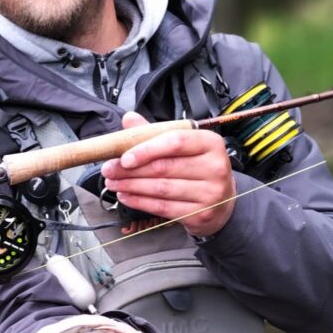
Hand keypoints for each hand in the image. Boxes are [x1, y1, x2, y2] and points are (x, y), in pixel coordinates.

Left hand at [100, 111, 235, 237]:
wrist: (222, 202)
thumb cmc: (198, 168)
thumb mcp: (183, 146)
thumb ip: (155, 133)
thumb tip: (129, 119)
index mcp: (210, 143)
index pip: (175, 142)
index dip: (146, 149)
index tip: (124, 157)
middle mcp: (214, 167)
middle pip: (164, 167)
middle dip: (130, 170)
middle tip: (109, 170)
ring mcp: (210, 193)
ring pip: (161, 189)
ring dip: (131, 186)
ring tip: (113, 183)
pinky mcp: (200, 214)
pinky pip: (163, 207)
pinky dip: (139, 201)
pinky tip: (126, 196)